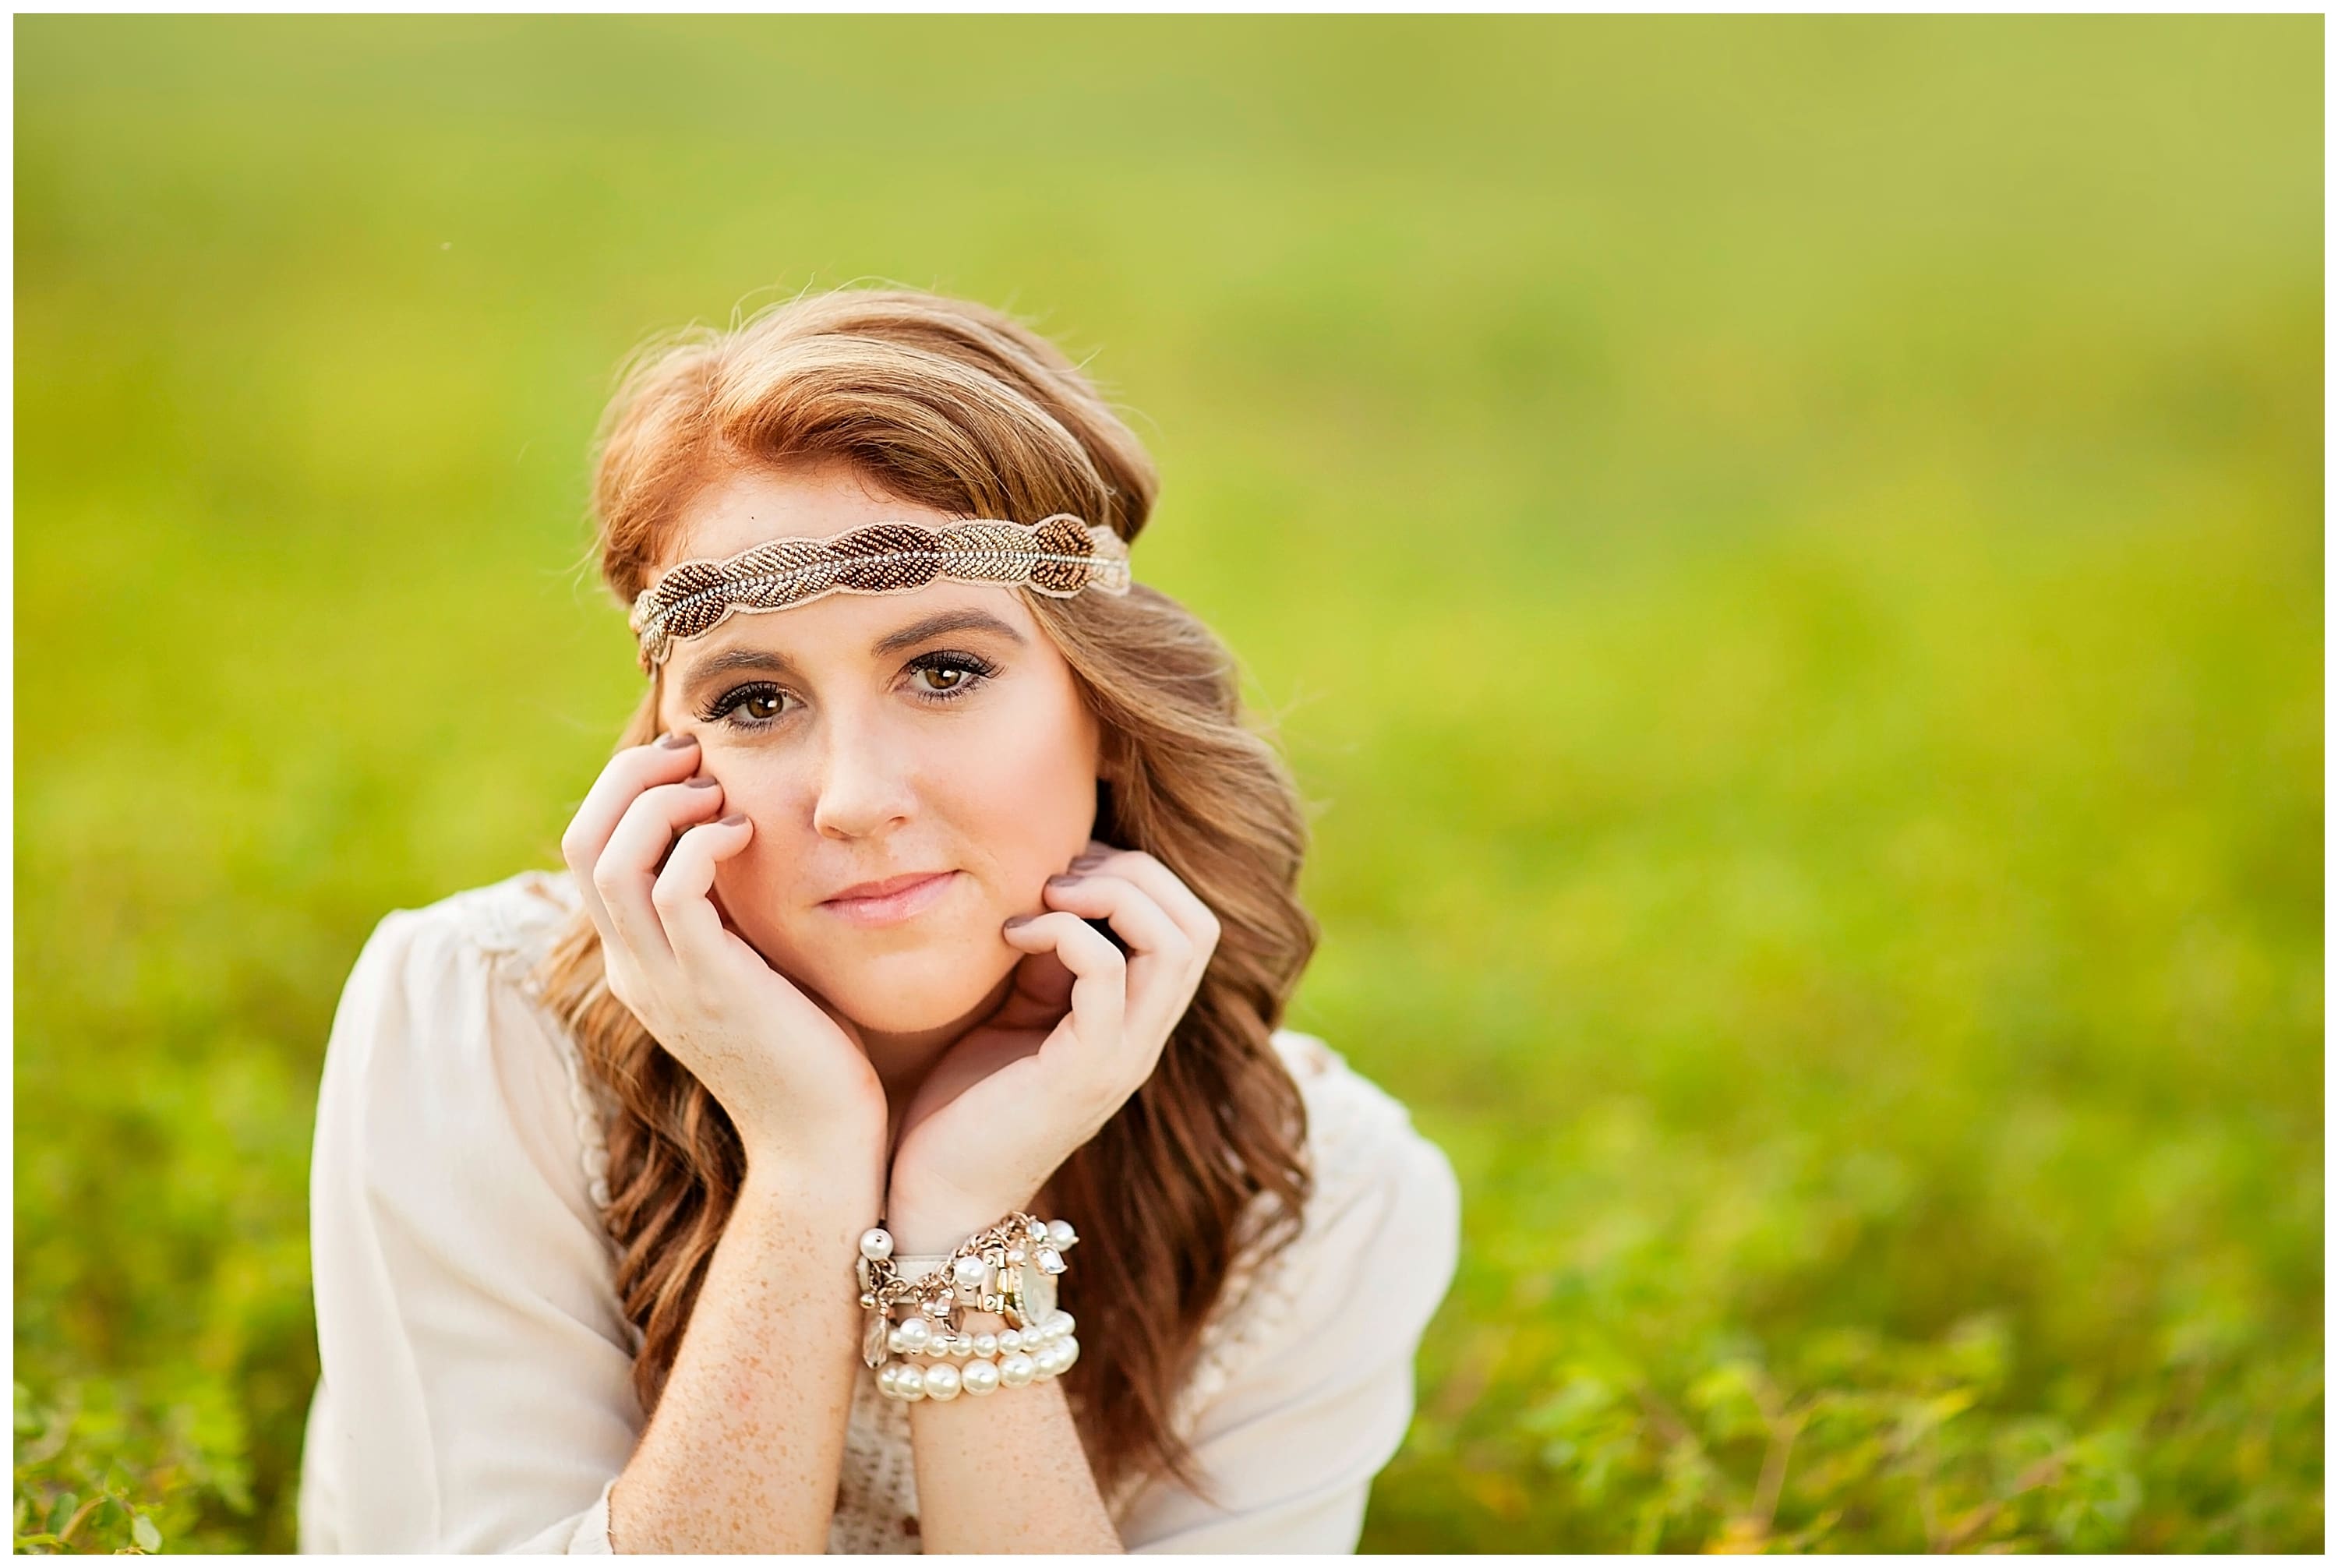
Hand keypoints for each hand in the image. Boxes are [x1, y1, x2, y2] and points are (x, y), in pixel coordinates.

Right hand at [560, 731, 888, 1179]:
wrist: (821, 1143)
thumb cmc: (805, 1049)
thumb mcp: (752, 966)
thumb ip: (731, 912)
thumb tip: (740, 836)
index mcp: (636, 960)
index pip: (588, 851)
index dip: (625, 789)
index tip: (688, 761)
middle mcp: (633, 968)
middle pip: (582, 843)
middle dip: (629, 778)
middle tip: (692, 751)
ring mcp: (663, 981)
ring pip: (611, 860)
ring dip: (661, 802)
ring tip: (718, 790)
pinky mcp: (710, 988)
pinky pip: (672, 891)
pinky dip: (700, 842)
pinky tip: (744, 832)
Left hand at [881, 838, 1222, 1251]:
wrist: (937, 1198)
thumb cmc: (963, 1104)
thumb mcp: (1014, 1011)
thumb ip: (1045, 959)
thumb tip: (1046, 881)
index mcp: (1135, 1021)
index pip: (1190, 924)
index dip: (1138, 875)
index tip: (1063, 868)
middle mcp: (1144, 1039)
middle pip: (1198, 924)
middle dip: (1134, 872)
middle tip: (1058, 872)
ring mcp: (1122, 1058)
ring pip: (1174, 943)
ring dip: (1111, 893)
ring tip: (1045, 893)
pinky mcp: (1083, 1073)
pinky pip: (1106, 974)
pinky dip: (1063, 931)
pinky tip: (1010, 932)